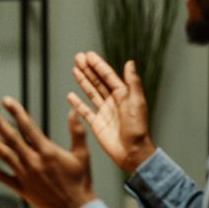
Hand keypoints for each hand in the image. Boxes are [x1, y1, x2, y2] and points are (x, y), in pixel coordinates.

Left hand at [0, 97, 96, 207]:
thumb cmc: (81, 180)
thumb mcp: (82, 155)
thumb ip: (77, 132)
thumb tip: (73, 111)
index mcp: (47, 151)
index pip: (28, 127)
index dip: (16, 112)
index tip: (6, 100)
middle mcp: (33, 161)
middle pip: (11, 138)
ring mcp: (25, 175)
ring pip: (4, 155)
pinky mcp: (21, 188)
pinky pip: (2, 177)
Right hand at [67, 51, 155, 173]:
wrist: (132, 152)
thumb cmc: (138, 128)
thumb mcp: (136, 102)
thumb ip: (132, 83)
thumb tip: (130, 63)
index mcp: (123, 95)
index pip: (108, 76)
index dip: (98, 65)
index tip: (88, 55)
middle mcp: (113, 102)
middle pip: (97, 81)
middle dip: (88, 69)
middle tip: (77, 57)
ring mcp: (104, 112)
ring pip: (91, 92)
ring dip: (82, 81)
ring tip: (74, 69)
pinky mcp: (96, 123)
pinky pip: (84, 111)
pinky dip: (77, 103)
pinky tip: (70, 95)